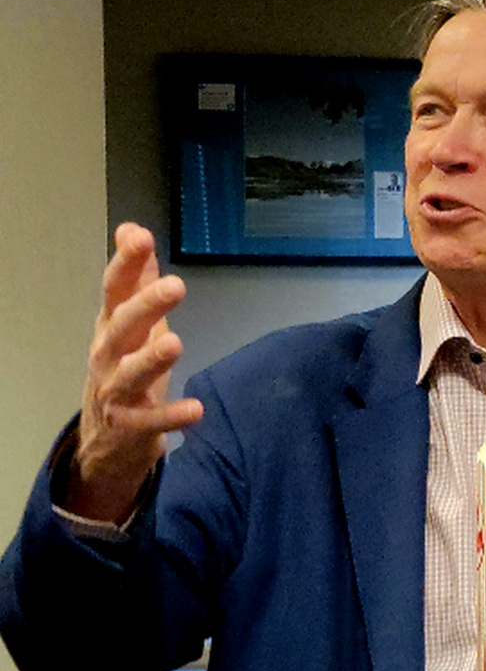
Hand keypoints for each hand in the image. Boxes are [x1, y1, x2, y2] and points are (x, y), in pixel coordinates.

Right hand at [68, 224, 200, 522]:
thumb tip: (132, 229)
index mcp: (111, 327)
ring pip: (129, 374)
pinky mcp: (130, 427)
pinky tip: (195, 410)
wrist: (106, 441)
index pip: (115, 290)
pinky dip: (170, 416)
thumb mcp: (131, 324)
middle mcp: (108, 356)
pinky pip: (150, 421)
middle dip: (145, 306)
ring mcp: (116, 392)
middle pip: (121, 327)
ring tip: (175, 343)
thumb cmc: (124, 370)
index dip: (126, 264)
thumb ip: (136, 280)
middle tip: (175, 285)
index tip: (141, 237)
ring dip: (151, 359)